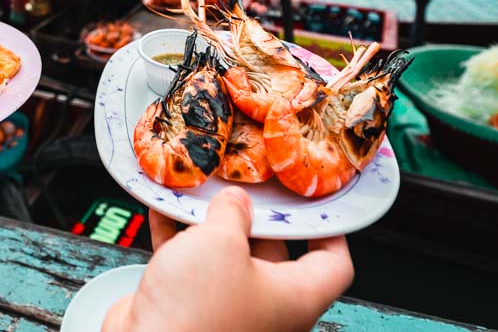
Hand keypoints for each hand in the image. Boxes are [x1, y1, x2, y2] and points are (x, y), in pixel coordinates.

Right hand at [102, 188, 352, 331]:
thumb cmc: (196, 311)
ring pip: (228, 258)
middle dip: (256, 216)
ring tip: (199, 194)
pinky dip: (179, 238)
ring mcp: (229, 309)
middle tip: (244, 186)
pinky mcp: (192, 308)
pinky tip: (163, 211)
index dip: (328, 230)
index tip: (312, 203)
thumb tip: (235, 201)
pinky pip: (191, 267)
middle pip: (275, 253)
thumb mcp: (221, 242)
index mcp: (295, 298)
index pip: (333, 264)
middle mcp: (268, 308)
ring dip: (212, 224)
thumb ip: (232, 213)